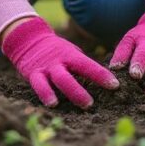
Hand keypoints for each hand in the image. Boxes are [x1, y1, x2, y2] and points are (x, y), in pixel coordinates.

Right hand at [1, 17, 118, 107]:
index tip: (115, 85)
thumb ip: (83, 66)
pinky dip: (45, 94)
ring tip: (76, 105)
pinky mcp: (33, 74)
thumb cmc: (57, 52)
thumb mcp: (71, 53)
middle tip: (92, 104)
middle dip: (82, 90)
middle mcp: (59, 62)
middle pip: (72, 75)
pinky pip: (39, 85)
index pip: (88, 66)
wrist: (29, 40)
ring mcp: (46, 68)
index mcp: (71, 56)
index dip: (102, 75)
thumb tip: (105, 81)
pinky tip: (52, 105)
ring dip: (69, 93)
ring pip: (58, 80)